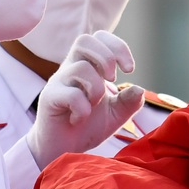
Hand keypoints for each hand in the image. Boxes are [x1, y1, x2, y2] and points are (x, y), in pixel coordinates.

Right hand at [27, 31, 144, 165]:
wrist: (62, 150)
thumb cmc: (87, 127)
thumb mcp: (115, 115)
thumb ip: (128, 102)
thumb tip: (139, 89)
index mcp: (87, 66)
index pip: (99, 38)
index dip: (117, 47)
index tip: (129, 69)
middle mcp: (70, 69)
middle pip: (84, 40)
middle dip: (106, 58)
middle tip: (113, 79)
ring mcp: (58, 82)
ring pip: (80, 68)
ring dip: (96, 89)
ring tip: (93, 106)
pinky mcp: (49, 98)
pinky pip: (70, 94)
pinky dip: (83, 109)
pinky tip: (79, 119)